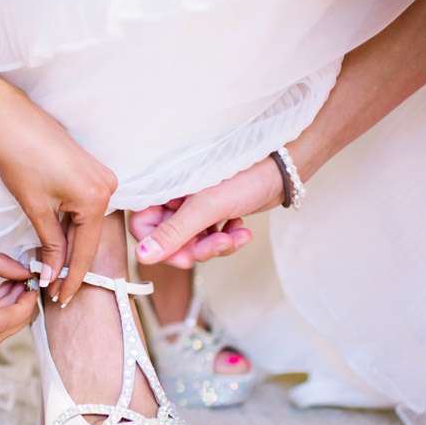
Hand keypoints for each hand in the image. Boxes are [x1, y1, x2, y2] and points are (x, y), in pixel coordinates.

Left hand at [0, 84, 116, 303]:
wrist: (7, 115)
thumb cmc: (18, 154)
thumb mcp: (34, 206)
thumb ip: (49, 243)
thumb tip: (52, 273)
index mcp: (97, 197)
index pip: (85, 250)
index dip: (72, 278)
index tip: (61, 299)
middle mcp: (107, 187)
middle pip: (87, 238)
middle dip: (69, 265)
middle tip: (54, 292)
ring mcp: (101, 177)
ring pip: (84, 224)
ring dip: (68, 247)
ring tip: (53, 274)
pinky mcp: (89, 171)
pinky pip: (82, 209)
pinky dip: (69, 227)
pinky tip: (56, 245)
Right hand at [131, 156, 283, 267]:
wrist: (283, 167)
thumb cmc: (246, 175)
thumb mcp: (206, 208)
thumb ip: (173, 233)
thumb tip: (143, 257)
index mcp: (164, 187)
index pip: (142, 226)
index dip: (161, 246)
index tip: (186, 257)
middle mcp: (174, 196)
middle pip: (168, 239)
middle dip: (196, 248)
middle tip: (220, 244)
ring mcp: (193, 205)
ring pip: (191, 242)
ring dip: (215, 246)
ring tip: (236, 236)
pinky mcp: (211, 212)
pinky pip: (209, 238)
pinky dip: (226, 240)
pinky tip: (242, 230)